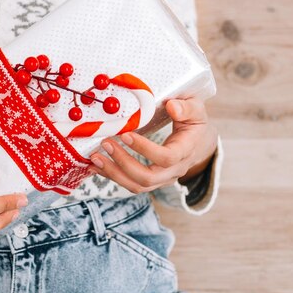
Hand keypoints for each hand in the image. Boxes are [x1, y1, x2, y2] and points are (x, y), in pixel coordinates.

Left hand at [89, 97, 217, 193]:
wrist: (198, 141)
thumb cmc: (193, 121)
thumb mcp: (196, 109)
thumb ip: (186, 107)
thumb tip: (172, 106)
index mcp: (185, 151)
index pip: (166, 157)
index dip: (145, 148)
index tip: (125, 134)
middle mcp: (174, 170)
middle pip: (148, 177)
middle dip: (123, 163)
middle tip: (106, 144)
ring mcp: (162, 178)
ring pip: (137, 185)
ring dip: (113, 173)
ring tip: (95, 157)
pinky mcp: (151, 181)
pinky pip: (131, 184)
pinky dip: (112, 176)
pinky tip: (96, 166)